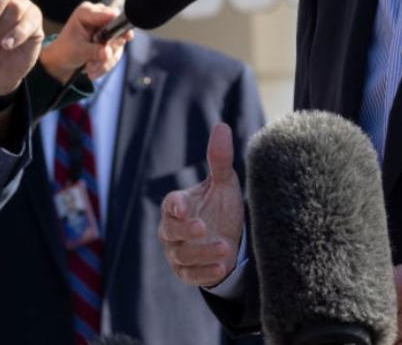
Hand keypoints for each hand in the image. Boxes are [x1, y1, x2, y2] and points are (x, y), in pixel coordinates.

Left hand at [37, 2, 131, 82]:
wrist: (63, 60)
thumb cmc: (65, 50)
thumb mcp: (78, 51)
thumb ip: (95, 51)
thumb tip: (108, 53)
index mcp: (87, 12)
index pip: (109, 15)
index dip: (116, 27)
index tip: (119, 39)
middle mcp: (99, 16)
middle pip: (118, 30)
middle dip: (108, 50)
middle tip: (92, 65)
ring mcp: (107, 27)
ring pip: (119, 44)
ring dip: (107, 60)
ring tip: (90, 69)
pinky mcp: (111, 39)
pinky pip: (117, 51)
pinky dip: (107, 62)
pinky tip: (94, 68)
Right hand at [158, 123, 243, 286]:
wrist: (231, 240)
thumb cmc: (221, 207)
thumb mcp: (224, 184)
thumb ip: (219, 159)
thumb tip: (221, 126)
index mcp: (177, 206)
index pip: (170, 205)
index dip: (174, 207)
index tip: (182, 208)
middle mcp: (172, 230)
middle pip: (171, 232)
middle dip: (185, 231)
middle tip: (202, 227)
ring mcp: (178, 253)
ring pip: (182, 255)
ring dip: (202, 252)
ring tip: (224, 248)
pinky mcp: (187, 272)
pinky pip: (190, 275)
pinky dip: (204, 273)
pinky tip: (221, 267)